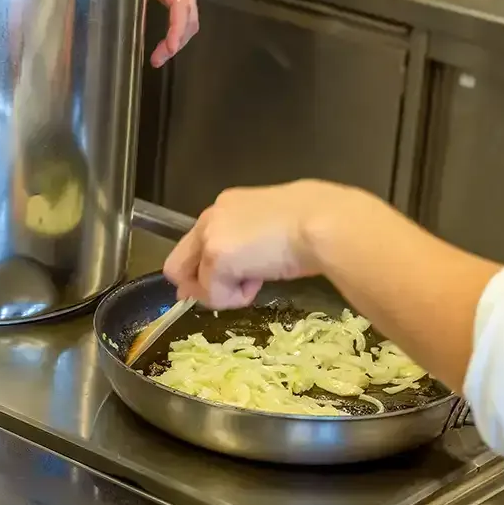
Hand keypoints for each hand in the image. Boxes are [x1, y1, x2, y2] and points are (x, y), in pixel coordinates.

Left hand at [146, 0, 197, 67]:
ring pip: (190, 18)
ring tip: (159, 57)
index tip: (170, 49)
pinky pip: (184, 14)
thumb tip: (130, 31)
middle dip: (177, 40)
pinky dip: (177, 31)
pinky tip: (166, 44)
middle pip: (189, 15)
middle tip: (158, 60)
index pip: (179, 3)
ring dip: (179, 40)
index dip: (176, 28)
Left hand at [163, 180, 356, 307]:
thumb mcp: (274, 229)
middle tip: (229, 295)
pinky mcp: (216, 258)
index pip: (197, 242)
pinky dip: (235, 298)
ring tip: (257, 281)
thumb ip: (247, 245)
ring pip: (197, 283)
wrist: (325, 223)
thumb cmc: (315, 223)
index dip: (204, 269)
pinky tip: (259, 282)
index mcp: (227, 206)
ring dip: (225, 292)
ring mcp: (210, 237)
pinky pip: (214, 294)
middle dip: (200, 287)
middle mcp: (211, 217)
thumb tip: (234, 273)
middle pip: (178, 264)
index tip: (227, 283)